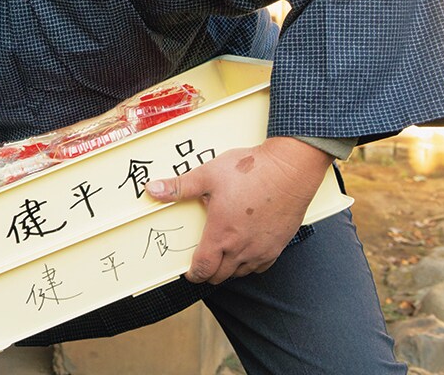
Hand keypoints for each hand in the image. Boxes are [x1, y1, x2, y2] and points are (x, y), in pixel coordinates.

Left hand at [145, 136, 332, 283]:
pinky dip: (250, 265)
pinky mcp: (279, 245)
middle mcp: (242, 248)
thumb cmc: (251, 171)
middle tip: (202, 262)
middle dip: (208, 273)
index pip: (203, 268)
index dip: (193, 274)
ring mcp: (262, 249)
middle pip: (220, 275)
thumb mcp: (208, 175)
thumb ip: (179, 187)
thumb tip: (152, 189)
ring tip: (221, 255)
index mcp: (221, 234)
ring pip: (241, 272)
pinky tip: (246, 251)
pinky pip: (261, 266)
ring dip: (228, 269)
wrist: (291, 169)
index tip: (188, 272)